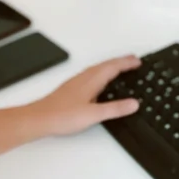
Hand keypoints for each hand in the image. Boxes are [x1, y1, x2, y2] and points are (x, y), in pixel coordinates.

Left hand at [27, 56, 141, 138]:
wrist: (39, 118)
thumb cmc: (62, 116)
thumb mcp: (94, 115)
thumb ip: (115, 109)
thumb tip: (134, 103)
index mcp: (92, 80)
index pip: (113, 67)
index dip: (126, 63)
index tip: (138, 61)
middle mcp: (84, 78)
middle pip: (106, 65)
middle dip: (120, 62)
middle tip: (133, 60)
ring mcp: (76, 82)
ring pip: (97, 69)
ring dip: (110, 66)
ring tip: (120, 68)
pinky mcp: (71, 88)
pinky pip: (91, 74)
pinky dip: (101, 73)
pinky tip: (99, 81)